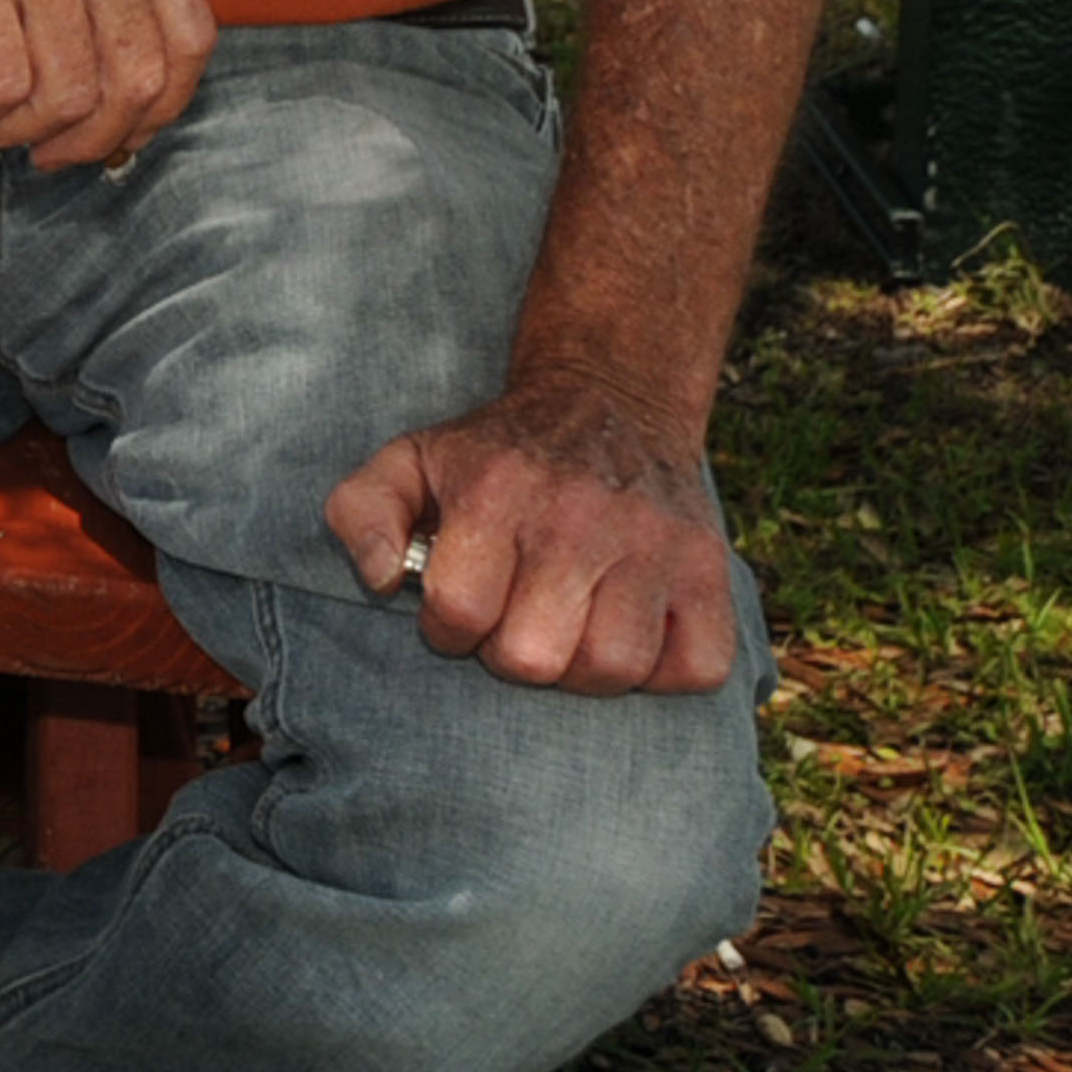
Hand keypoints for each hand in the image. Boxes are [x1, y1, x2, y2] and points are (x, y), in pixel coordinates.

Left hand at [327, 368, 744, 694]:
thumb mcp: (410, 458)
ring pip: (613, 669)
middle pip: (533, 655)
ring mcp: (652, 544)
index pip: (459, 610)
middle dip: (511, 654)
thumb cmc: (497, 455)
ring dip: (583, 668)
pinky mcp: (709, 570)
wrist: (609, 401)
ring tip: (569, 629)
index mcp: (495, 493)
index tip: (459, 608)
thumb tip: (382, 581)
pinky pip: (696, 668)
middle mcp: (576, 518)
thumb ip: (362, 514)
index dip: (447, 627)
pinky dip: (663, 670)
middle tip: (515, 620)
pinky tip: (629, 632)